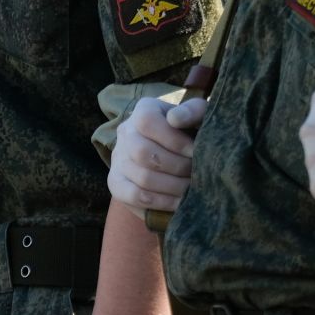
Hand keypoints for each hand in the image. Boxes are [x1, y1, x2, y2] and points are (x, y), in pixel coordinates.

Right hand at [108, 97, 205, 214]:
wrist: (176, 152)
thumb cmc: (190, 132)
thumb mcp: (197, 116)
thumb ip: (193, 111)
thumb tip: (175, 119)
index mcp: (143, 110)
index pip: (147, 122)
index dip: (174, 140)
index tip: (197, 152)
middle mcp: (125, 132)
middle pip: (143, 153)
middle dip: (177, 166)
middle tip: (197, 174)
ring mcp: (118, 159)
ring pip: (142, 177)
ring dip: (173, 187)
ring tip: (192, 189)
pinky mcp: (116, 183)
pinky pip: (134, 197)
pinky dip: (161, 202)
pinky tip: (179, 203)